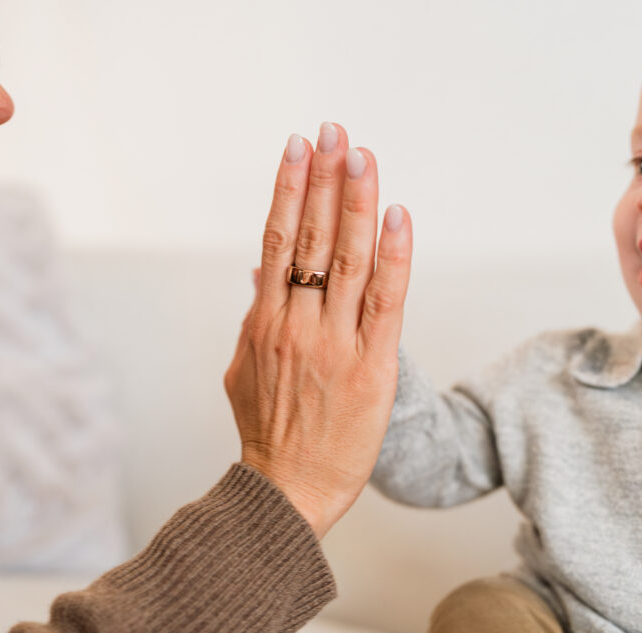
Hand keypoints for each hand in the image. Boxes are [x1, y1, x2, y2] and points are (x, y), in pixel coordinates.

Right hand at [224, 122, 412, 538]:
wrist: (285, 493)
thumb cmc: (266, 433)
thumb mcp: (243, 369)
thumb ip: (253, 318)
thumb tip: (259, 272)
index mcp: (264, 322)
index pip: (276, 239)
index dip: (288, 189)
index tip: (297, 148)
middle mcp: (296, 324)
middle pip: (310, 236)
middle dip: (324, 178)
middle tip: (333, 131)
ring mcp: (334, 344)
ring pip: (346, 258)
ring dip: (356, 201)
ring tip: (362, 155)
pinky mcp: (372, 367)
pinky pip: (385, 301)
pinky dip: (393, 255)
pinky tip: (398, 216)